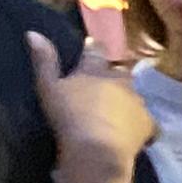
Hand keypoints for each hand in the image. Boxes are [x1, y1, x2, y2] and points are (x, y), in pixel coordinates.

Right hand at [29, 28, 151, 182]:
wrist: (96, 150)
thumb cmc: (68, 117)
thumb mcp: (48, 87)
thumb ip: (44, 61)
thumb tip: (33, 32)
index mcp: (96, 70)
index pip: (96, 51)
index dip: (94, 48)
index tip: (92, 45)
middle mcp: (120, 81)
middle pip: (120, 72)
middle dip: (114, 74)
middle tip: (106, 83)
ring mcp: (137, 102)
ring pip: (134, 95)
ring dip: (128, 99)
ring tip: (120, 109)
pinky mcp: (148, 123)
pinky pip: (148, 121)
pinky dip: (142, 124)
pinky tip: (138, 132)